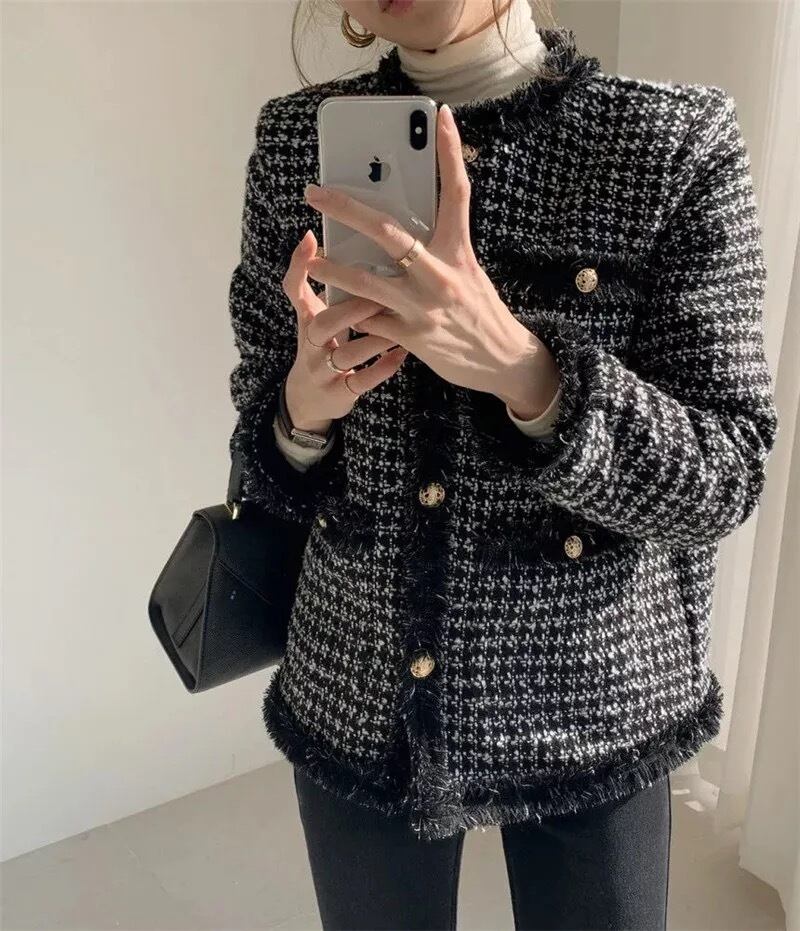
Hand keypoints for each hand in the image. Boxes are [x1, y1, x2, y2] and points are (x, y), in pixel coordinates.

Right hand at [280, 229, 408, 431]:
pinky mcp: (339, 393)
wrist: (309, 398)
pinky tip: (402, 353)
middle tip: (383, 293)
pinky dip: (383, 367)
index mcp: (305, 319)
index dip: (300, 266)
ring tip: (401, 324)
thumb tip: (323, 236)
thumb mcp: (313, 313)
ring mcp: (323, 372)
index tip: (313, 239)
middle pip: (323, 324)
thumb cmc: (320, 344)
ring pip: (347, 354)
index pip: (294, 289)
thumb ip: (322, 282)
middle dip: (352, 309)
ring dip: (375, 338)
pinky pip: (362, 381)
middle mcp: (310, 345)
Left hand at [303, 103, 559, 419]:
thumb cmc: (481, 310)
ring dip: (331, 270)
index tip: (441, 117)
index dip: (451, 152)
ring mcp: (423, 307)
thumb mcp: (467, 271)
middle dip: (346, 209)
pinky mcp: (412, 337)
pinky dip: (352, 315)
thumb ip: (438, 249)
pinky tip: (333, 309)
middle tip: (315, 193)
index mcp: (458, 251)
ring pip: (365, 282)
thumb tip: (402, 226)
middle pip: (388, 232)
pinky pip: (371, 323)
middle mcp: (440, 275)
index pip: (456, 192)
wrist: (501, 360)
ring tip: (311, 260)